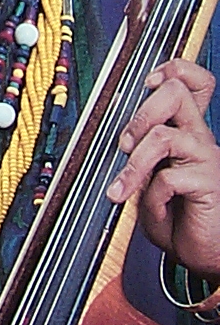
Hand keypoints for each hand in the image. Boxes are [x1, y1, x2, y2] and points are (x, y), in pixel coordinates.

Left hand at [105, 58, 219, 275]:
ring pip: (164, 135)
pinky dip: (151, 195)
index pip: (193, 82)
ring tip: (123, 185)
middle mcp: (200, 139)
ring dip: (135, 161)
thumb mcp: (148, 177)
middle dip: (142, 111)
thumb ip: (138, 153)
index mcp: (186, 130)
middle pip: (178, 93)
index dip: (173, 70)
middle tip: (124, 143)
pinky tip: (153, 210)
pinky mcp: (210, 185)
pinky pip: (169, 178)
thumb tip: (114, 133)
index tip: (148, 82)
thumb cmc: (174, 214)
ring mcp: (207, 160)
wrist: (203, 254)